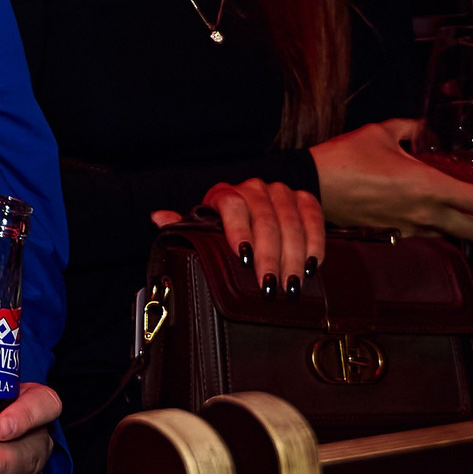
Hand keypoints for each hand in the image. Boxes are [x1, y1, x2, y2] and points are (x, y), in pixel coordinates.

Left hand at [151, 178, 325, 296]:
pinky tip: (312, 265)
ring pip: (291, 221)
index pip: (231, 204)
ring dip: (293, 255)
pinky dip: (315, 242)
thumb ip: (182, 224)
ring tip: (292, 284)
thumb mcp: (203, 227)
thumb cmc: (223, 226)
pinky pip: (314, 217)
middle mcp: (254, 188)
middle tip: (270, 285)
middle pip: (264, 218)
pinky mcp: (305, 198)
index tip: (243, 257)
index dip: (238, 229)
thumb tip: (157, 217)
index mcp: (224, 193)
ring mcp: (281, 192)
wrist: (256, 210)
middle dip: (269, 255)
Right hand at [311, 120, 472, 242]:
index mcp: (429, 186)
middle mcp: (426, 213)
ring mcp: (411, 227)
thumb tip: (426, 124)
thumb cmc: (343, 159)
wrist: (310, 187)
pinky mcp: (395, 232)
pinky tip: (446, 213)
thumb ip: (411, 128)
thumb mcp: (381, 132)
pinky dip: (448, 226)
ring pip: (458, 235)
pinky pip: (432, 233)